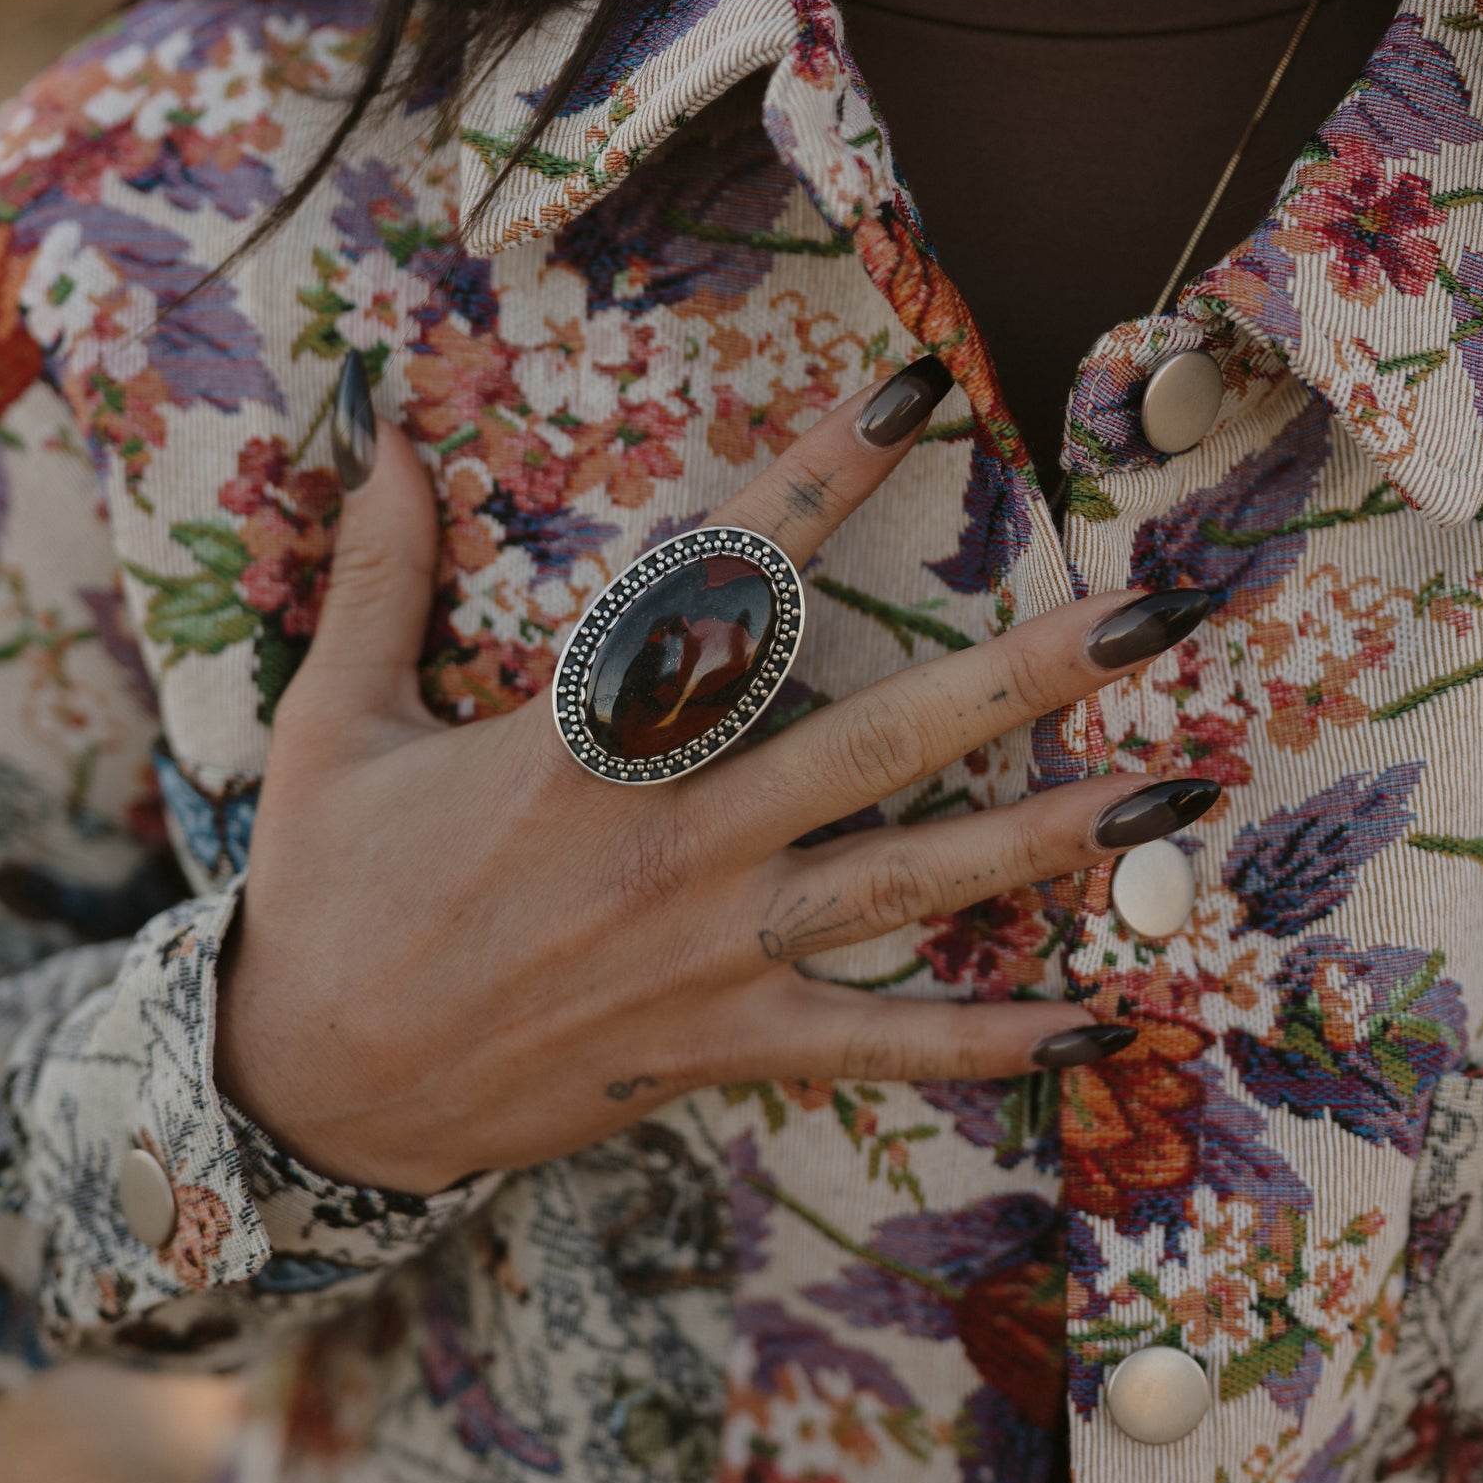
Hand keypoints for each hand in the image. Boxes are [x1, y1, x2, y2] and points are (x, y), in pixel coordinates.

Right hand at [215, 358, 1215, 1192]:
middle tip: (1150, 612)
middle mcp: (663, 840)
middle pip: (869, 739)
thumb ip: (379, 576)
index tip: (921, 391)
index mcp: (571, 739)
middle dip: (1016, 675)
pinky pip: (872, 1047)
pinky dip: (983, 1043)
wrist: (309, 1090)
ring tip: (1174, 794)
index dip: (820, 476)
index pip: (719, 582)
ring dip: (1042, 841)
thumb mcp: (329, 722)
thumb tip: (383, 433)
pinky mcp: (718, 1048)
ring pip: (901, 883)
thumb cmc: (325, 896)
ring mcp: (704, 952)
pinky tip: (1098, 1024)